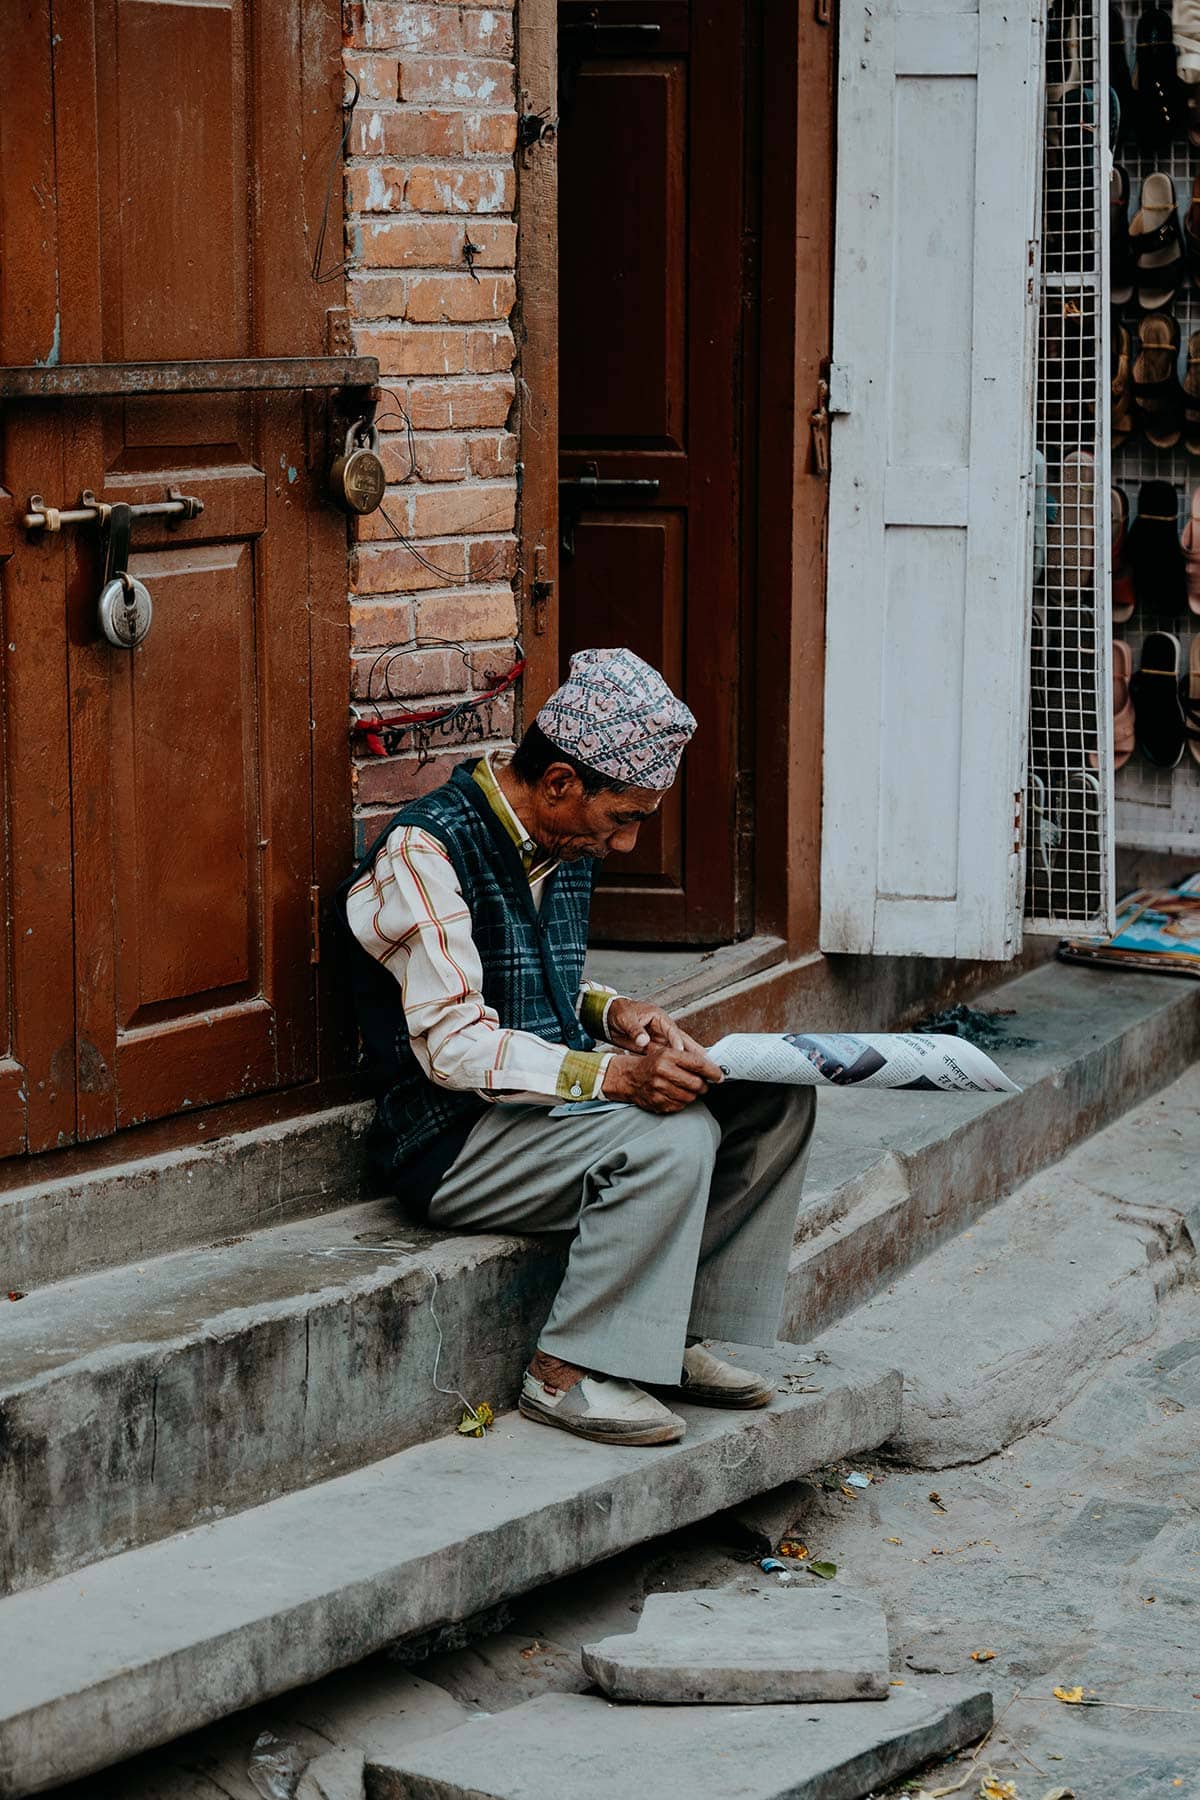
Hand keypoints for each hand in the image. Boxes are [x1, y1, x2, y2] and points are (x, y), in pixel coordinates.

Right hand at [600, 1044, 723, 1113]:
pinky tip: (676, 1094)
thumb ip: (689, 1059)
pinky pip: (680, 1106)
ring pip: (690, 1097)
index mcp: (667, 1056)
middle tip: (703, 1084)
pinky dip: (682, 1101)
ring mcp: (659, 1089)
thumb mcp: (668, 1053)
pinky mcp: (657, 1102)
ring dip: (693, 1094)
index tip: (720, 1076)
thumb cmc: (652, 1064)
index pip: (698, 1064)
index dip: (713, 1071)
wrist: (630, 1077)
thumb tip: (713, 1068)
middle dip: (704, 1085)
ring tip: (687, 1088)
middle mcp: (662, 1072)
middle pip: (696, 1083)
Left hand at [606, 997, 713, 1064]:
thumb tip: (643, 1040)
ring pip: (679, 1050)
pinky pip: (669, 1056)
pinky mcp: (655, 1046)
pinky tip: (685, 1072)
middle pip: (683, 1040)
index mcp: (658, 1017)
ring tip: (703, 1068)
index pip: (672, 1030)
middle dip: (695, 1051)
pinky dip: (678, 1063)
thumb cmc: (619, 1012)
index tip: (682, 1053)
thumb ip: (635, 1030)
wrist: (610, 1016)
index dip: (678, 1042)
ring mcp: (660, 1038)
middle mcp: (663, 1028)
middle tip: (707, 1061)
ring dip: (690, 1059)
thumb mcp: (626, 1019)